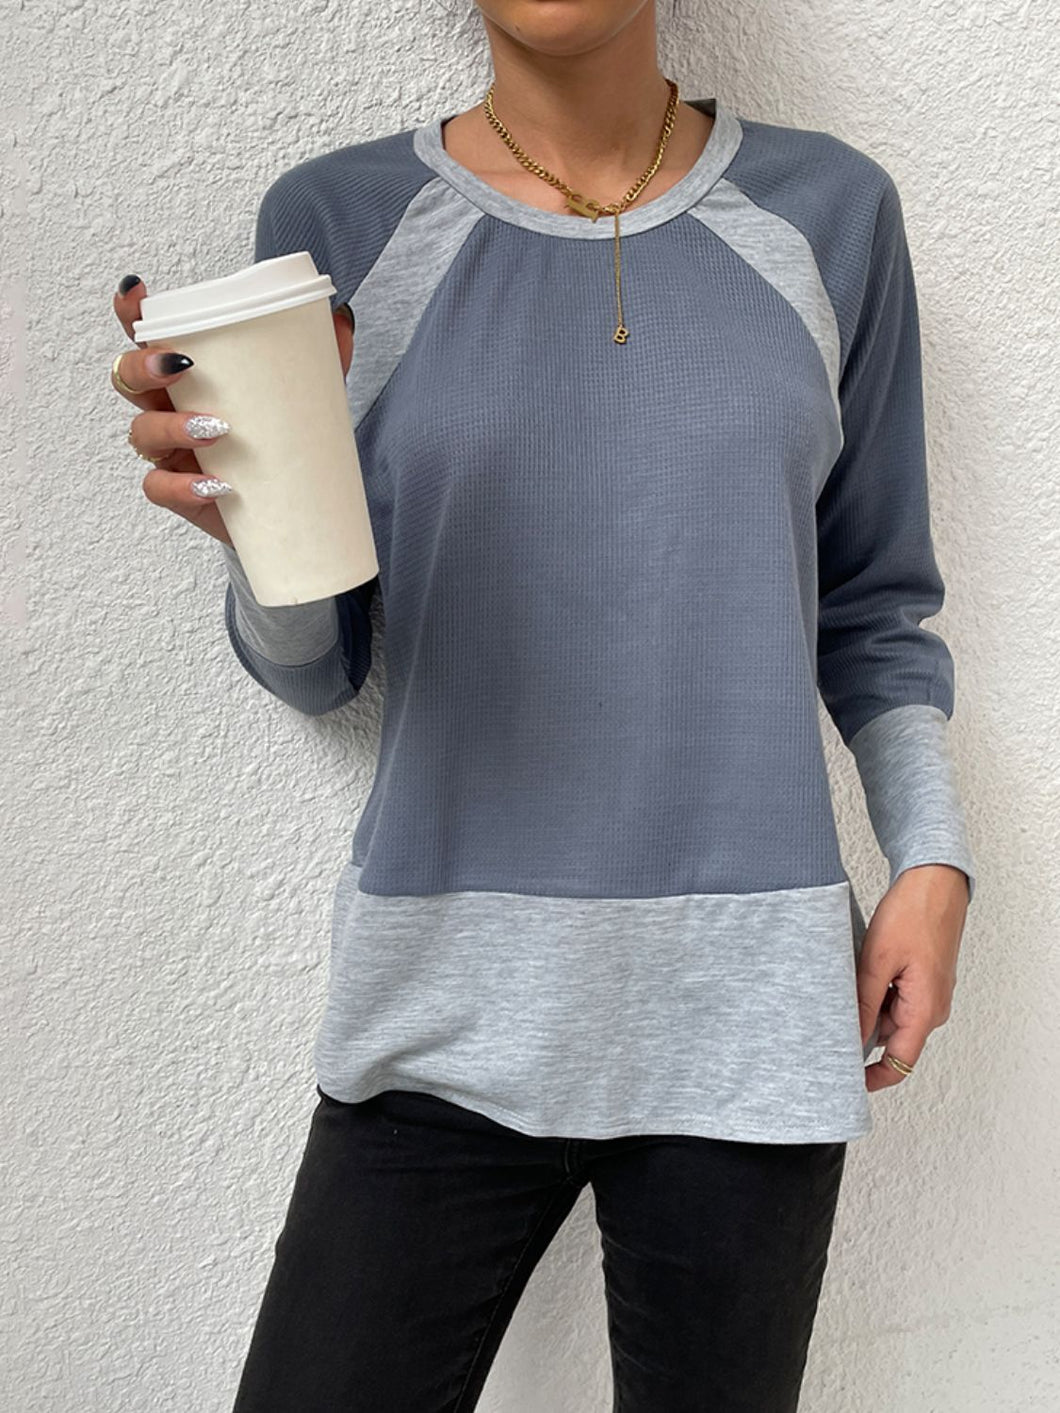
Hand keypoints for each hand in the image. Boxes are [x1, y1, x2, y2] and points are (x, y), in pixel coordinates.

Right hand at [111, 276, 355, 546]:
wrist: (295, 508)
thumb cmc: (284, 442)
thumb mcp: (305, 396)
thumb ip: (319, 359)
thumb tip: (341, 320)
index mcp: (189, 377)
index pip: (148, 337)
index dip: (131, 312)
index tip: (136, 290)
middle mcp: (169, 409)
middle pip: (126, 379)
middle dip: (142, 367)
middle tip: (180, 365)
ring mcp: (171, 453)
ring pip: (141, 432)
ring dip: (172, 426)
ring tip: (215, 428)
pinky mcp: (180, 495)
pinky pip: (158, 488)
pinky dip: (182, 486)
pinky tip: (216, 484)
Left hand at [857, 863, 969, 1092]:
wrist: (936, 881)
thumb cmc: (914, 914)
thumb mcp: (878, 961)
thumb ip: (864, 1003)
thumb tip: (851, 1039)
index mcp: (926, 1011)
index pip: (900, 1063)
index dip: (873, 1078)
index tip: (846, 1082)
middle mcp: (932, 1008)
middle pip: (890, 1039)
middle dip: (861, 1033)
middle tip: (827, 1018)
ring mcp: (929, 993)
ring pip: (890, 1016)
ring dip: (867, 1007)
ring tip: (845, 983)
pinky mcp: (923, 979)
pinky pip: (896, 998)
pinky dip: (876, 992)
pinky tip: (860, 972)